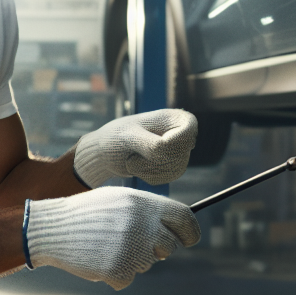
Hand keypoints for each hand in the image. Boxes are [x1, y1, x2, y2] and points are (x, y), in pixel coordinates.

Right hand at [25, 187, 200, 289]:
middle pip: (169, 246)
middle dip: (157, 249)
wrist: (52, 229)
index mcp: (143, 204)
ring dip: (131, 261)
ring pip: (147, 264)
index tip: (188, 240)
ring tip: (105, 246)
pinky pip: (127, 279)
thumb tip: (175, 231)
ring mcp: (131, 249)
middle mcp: (142, 225)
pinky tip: (96, 260)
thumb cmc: (87, 213)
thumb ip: (147, 212)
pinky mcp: (119, 270)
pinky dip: (114, 275)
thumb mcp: (119, 200)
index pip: (185, 219)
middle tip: (133, 245)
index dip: (190, 232)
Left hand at [74, 109, 198, 186]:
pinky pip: (170, 176)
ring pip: (176, 168)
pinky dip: (151, 177)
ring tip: (133, 160)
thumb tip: (166, 148)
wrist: (106, 154)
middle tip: (134, 154)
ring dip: (150, 170)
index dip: (173, 143)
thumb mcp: (128, 137)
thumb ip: (149, 143)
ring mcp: (176, 149)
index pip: (189, 131)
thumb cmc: (115, 138)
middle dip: (155, 160)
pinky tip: (137, 168)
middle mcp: (178, 132)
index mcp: (172, 117)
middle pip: (181, 153)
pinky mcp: (171, 165)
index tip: (154, 146)